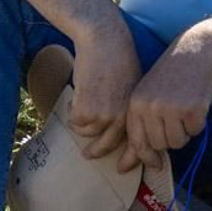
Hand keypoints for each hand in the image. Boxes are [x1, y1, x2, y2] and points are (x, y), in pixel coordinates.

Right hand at [66, 17, 142, 161]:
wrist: (105, 41)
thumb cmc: (118, 59)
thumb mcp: (134, 85)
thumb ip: (129, 108)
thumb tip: (124, 129)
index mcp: (137, 111)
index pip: (136, 143)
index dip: (133, 159)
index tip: (125, 169)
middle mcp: (124, 117)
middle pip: (108, 146)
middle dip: (96, 152)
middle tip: (88, 155)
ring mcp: (105, 115)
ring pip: (88, 133)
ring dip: (83, 122)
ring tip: (84, 102)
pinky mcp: (87, 111)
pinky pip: (76, 122)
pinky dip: (73, 110)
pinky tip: (78, 93)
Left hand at [117, 18, 211, 172]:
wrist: (200, 48)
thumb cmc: (174, 74)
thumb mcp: (149, 95)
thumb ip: (138, 129)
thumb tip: (122, 169)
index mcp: (135, 104)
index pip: (137, 143)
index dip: (146, 157)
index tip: (155, 164)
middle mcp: (150, 107)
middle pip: (159, 146)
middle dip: (170, 137)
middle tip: (177, 117)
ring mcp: (171, 108)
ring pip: (177, 142)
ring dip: (185, 131)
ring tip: (186, 108)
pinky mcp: (193, 109)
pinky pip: (195, 132)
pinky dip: (199, 123)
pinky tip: (198, 103)